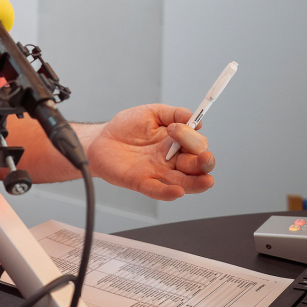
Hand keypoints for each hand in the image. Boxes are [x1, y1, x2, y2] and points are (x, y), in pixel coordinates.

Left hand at [86, 104, 215, 200]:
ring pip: (184, 182)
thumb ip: (172, 113)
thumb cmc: (126, 127)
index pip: (196, 145)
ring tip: (206, 181)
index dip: (190, 137)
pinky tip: (177, 191)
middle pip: (196, 166)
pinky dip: (168, 193)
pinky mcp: (141, 182)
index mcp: (176, 144)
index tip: (174, 128)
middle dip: (204, 162)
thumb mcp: (150, 113)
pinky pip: (157, 190)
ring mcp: (158, 173)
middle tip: (203, 156)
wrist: (100, 140)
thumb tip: (193, 116)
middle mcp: (171, 160)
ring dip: (197, 183)